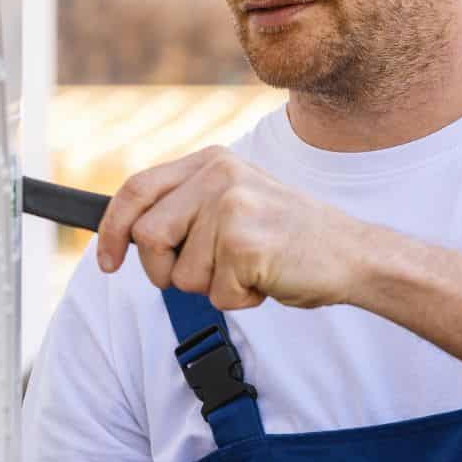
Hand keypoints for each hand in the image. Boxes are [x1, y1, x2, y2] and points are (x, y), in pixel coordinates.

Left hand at [96, 146, 370, 310]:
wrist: (352, 253)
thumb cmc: (288, 238)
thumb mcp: (234, 202)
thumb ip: (187, 207)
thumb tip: (127, 234)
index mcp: (210, 162)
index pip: (136, 189)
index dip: (112, 230)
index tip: (108, 262)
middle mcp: (218, 176)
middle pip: (147, 237)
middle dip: (166, 271)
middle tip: (207, 274)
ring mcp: (231, 207)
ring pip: (180, 274)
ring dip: (212, 288)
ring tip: (249, 269)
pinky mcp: (245, 243)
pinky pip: (215, 294)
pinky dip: (239, 300)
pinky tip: (266, 279)